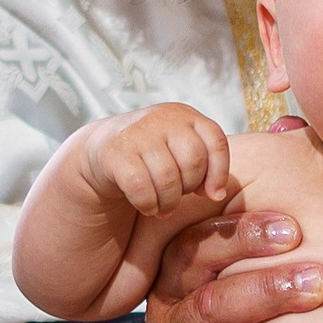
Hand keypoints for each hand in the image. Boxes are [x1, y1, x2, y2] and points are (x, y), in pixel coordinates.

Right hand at [81, 102, 234, 229]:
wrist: (104, 149)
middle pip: (194, 161)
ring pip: (168, 179)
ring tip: (163, 207)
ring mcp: (138, 134)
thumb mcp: (181, 150)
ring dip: (169, 203)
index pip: (215, 142)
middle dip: (189, 187)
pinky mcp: (116, 154)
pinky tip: (147, 206)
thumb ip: (205, 165)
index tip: (211, 194)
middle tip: (178, 196)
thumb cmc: (153, 156)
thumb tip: (215, 194)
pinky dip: (148, 205)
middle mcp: (163, 118)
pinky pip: (142, 189)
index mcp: (185, 115)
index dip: (218, 173)